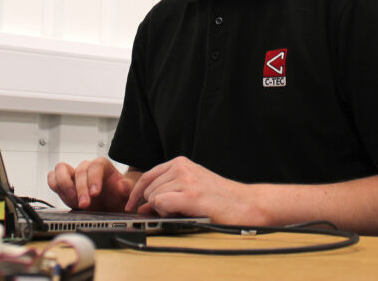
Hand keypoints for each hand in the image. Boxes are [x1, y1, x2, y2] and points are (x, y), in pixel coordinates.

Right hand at [47, 157, 133, 210]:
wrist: (110, 206)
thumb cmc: (117, 197)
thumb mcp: (127, 194)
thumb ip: (127, 188)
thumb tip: (121, 185)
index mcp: (102, 166)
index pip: (95, 166)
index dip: (94, 178)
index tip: (95, 193)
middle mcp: (87, 168)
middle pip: (79, 171)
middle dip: (81, 189)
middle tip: (85, 204)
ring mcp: (74, 175)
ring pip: (61, 169)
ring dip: (64, 184)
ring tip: (72, 199)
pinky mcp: (64, 185)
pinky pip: (53, 178)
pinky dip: (55, 186)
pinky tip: (64, 197)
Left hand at [125, 156, 262, 224]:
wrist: (246, 204)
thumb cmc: (221, 198)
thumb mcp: (190, 190)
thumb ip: (166, 194)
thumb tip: (142, 206)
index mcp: (181, 163)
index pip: (147, 175)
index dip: (136, 193)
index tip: (132, 205)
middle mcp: (181, 168)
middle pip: (148, 188)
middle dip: (155, 204)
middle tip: (174, 212)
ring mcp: (185, 180)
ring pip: (153, 196)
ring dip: (163, 209)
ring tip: (183, 211)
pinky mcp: (190, 195)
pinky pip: (160, 203)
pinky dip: (165, 212)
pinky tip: (180, 213)